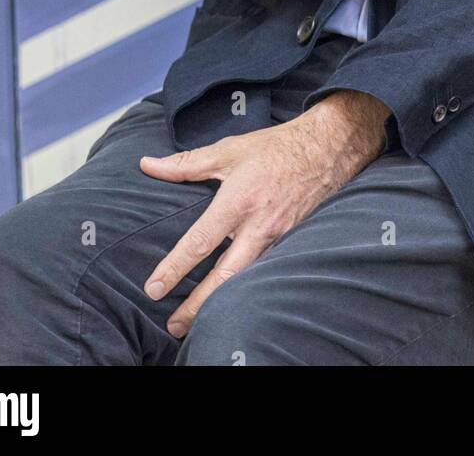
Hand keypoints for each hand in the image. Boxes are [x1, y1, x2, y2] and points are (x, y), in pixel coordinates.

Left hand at [139, 89, 388, 337]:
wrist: (325, 149)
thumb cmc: (274, 148)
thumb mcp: (227, 150)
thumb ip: (185, 164)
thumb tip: (148, 164)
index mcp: (238, 201)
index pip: (200, 242)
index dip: (175, 268)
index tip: (154, 288)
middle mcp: (257, 225)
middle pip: (224, 276)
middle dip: (197, 305)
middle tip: (174, 325)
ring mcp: (276, 237)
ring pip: (245, 279)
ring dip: (220, 302)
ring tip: (197, 323)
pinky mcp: (288, 241)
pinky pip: (262, 270)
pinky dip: (245, 287)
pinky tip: (232, 298)